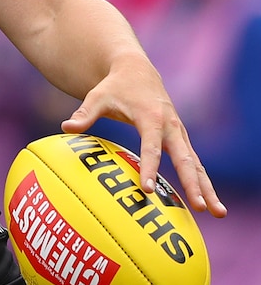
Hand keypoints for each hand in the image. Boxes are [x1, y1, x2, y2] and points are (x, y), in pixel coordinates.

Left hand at [60, 56, 226, 217]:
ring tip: (219, 213)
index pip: (152, 147)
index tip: (148, 190)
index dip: (150, 168)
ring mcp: (179, 134)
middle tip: (200, 208)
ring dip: (207, 188)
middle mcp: (171, 126)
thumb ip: (84, 113)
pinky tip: (209, 202)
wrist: (136, 71)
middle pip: (186, 160)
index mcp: (151, 117)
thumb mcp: (97, 97)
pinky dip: (203, 182)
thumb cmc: (114, 86)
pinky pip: (194, 163)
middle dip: (194, 184)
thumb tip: (66, 127)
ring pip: (196, 165)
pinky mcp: (180, 139)